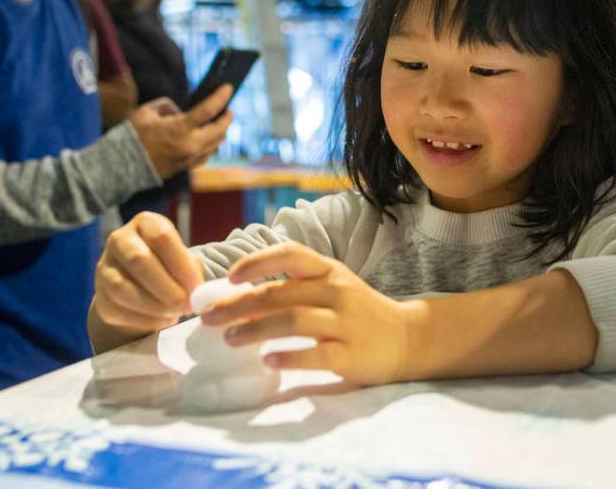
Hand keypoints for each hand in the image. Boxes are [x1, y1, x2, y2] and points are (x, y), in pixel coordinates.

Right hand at [93, 212, 202, 334]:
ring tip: (175, 314)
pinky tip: (162, 321)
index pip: (161, 237)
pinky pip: (116, 309)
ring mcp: (105, 267)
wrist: (144, 286)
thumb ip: (192, 271)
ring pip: (122, 288)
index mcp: (146, 223)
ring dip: (154, 306)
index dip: (181, 265)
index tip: (197, 287)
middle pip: (138, 260)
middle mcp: (120, 240)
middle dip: (166, 288)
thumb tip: (197, 293)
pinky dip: (143, 320)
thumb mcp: (185, 260)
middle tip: (186, 305)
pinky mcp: (99, 295)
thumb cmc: (171, 267)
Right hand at [129, 85, 233, 178]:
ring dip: (221, 131)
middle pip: (219, 130)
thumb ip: (167, 106)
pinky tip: (211, 138)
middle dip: (227, 118)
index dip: (220, 97)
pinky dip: (212, 144)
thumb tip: (180, 111)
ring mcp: (190, 158)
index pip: (208, 110)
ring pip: (216, 144)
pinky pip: (207, 155)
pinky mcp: (187, 167)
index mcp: (179, 129)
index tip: (229, 87)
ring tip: (220, 122)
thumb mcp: (146, 112)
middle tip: (228, 109)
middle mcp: (189, 145)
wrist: (122, 166)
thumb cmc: (132, 136)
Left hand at [200, 243, 413, 384]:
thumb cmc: (359, 312)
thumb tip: (238, 297)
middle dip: (238, 305)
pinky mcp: (351, 353)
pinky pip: (315, 353)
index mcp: (329, 271)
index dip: (257, 262)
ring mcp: (345, 321)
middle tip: (208, 318)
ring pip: (292, 320)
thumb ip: (295, 288)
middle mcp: (336, 290)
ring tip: (229, 339)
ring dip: (254, 330)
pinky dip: (289, 356)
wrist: (407, 338)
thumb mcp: (333, 287)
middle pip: (280, 293)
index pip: (290, 255)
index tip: (229, 277)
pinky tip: (268, 361)